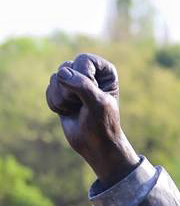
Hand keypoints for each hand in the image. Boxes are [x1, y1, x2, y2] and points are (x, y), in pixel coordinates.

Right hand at [45, 53, 139, 185]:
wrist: (95, 144)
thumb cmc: (102, 124)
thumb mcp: (97, 103)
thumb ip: (82, 85)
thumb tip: (62, 72)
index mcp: (104, 71)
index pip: (83, 60)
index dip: (84, 77)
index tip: (93, 93)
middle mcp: (89, 73)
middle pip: (66, 67)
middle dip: (70, 90)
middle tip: (83, 104)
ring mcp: (74, 83)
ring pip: (55, 78)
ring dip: (63, 98)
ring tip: (77, 109)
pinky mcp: (62, 94)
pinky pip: (49, 90)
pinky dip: (56, 104)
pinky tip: (68, 112)